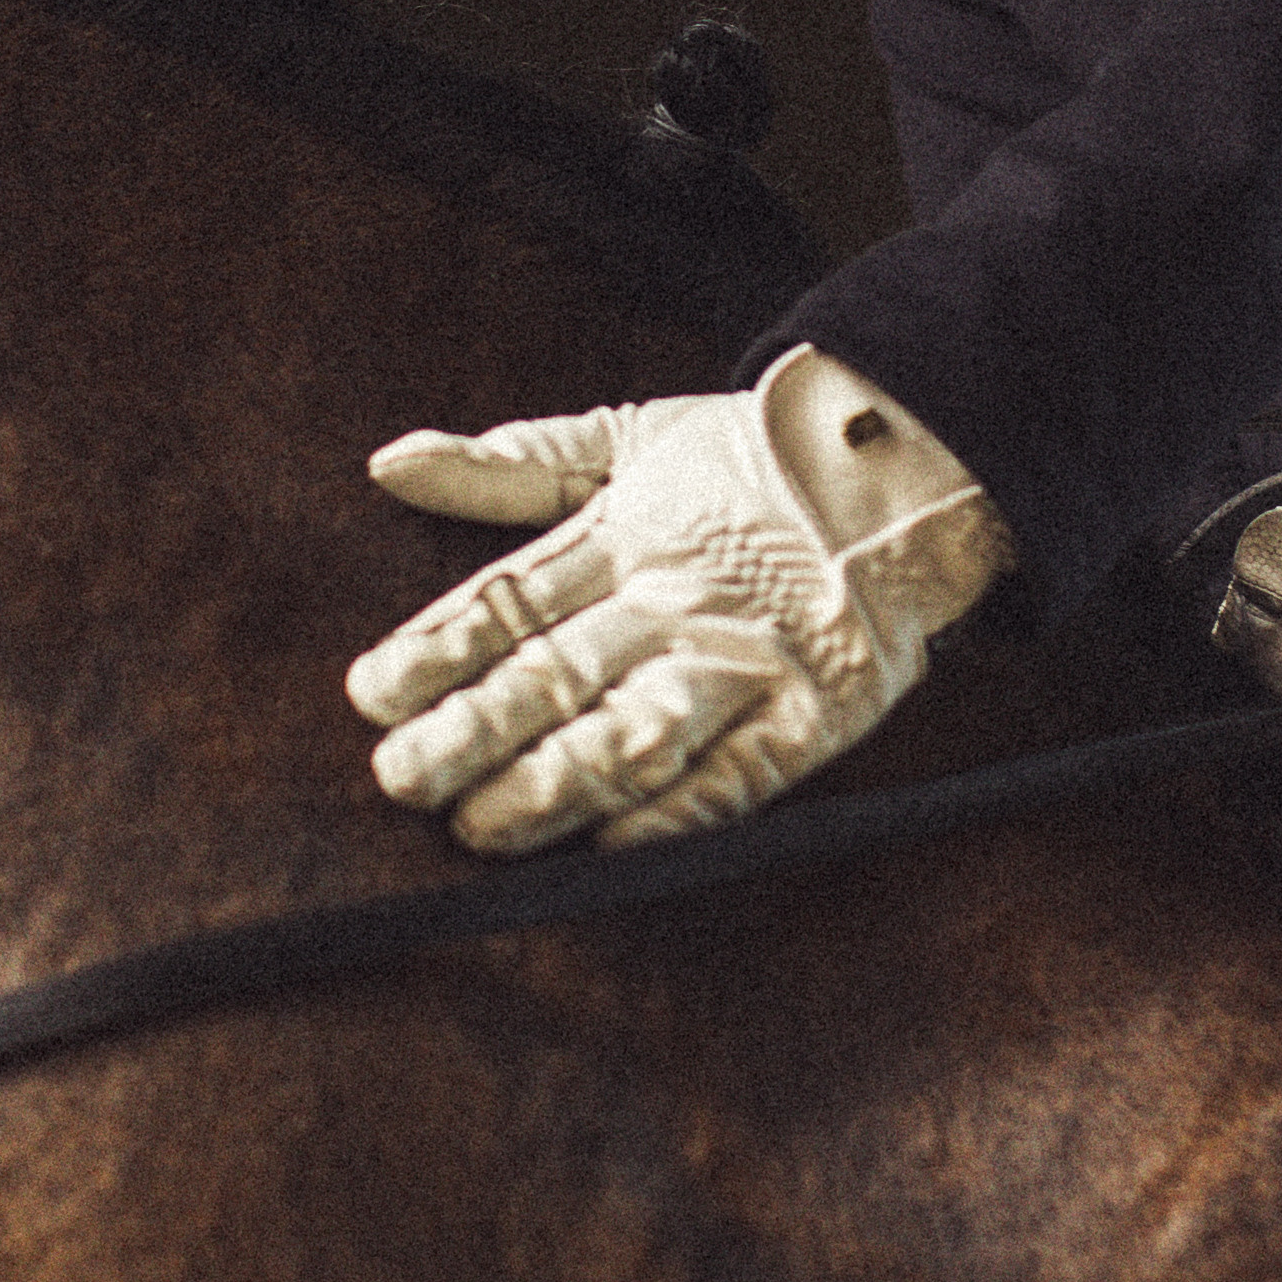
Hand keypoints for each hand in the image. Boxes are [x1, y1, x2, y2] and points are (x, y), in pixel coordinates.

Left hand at [345, 346, 1014, 852]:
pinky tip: (615, 844)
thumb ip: (510, 462)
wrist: (910, 459)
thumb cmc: (754, 455)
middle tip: (401, 779)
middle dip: (471, 733)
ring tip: (482, 827)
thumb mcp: (628, 437)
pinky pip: (736, 777)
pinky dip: (676, 812)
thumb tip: (388, 463)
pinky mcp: (813, 715)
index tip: (370, 694)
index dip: (435, 651)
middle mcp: (672, 601)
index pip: (508, 600)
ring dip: (554, 784)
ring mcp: (743, 661)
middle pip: (555, 675)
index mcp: (624, 535)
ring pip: (632, 733)